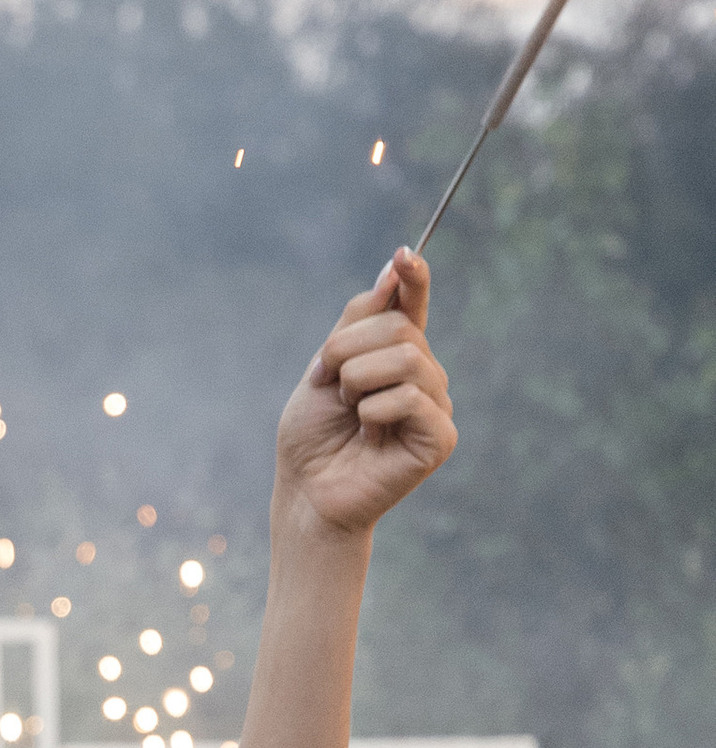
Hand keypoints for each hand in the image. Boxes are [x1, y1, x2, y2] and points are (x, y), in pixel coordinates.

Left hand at [275, 252, 454, 539]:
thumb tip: (394, 270)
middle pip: (399, 328)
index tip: (404, 255)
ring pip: (407, 359)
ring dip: (358, 381)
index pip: (411, 306)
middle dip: (347, 350)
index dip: (414, 278)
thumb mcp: (325, 369)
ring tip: (348, 412)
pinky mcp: (440, 438)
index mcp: (394, 356)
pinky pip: (410, 398)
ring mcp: (436, 406)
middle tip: (328, 384)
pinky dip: (373, 412)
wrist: (306, 492)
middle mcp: (423, 376)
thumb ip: (357, 322)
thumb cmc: (313, 436)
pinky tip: (367, 437)